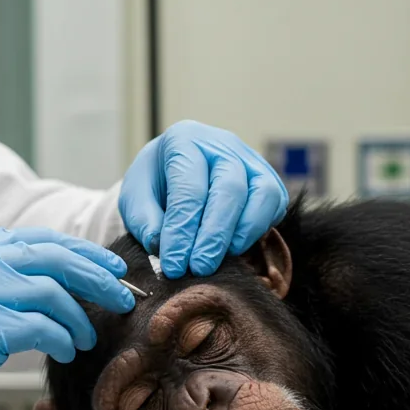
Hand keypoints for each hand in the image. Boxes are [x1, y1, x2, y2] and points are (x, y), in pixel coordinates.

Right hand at [0, 228, 135, 409]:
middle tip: (122, 296)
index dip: (80, 251)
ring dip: (79, 318)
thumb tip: (50, 286)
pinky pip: (41, 327)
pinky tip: (65, 352)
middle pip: (53, 257)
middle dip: (97, 275)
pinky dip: (61, 339)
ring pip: (53, 293)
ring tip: (85, 338)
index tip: (109, 267)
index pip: (36, 239)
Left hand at [119, 120, 288, 278]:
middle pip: (229, 190)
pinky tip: (234, 248)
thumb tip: (160, 244)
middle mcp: (222, 144)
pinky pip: (274, 204)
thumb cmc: (154, 186)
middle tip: (199, 268)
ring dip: (242, 234)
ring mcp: (250, 159)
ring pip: (263, 194)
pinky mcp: (268, 179)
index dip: (182, 230)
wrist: (173, 174)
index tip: (174, 264)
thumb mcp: (135, 198)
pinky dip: (258, 229)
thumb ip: (144, 220)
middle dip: (214, 236)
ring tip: (219, 260)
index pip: (189, 189)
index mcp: (184, 140)